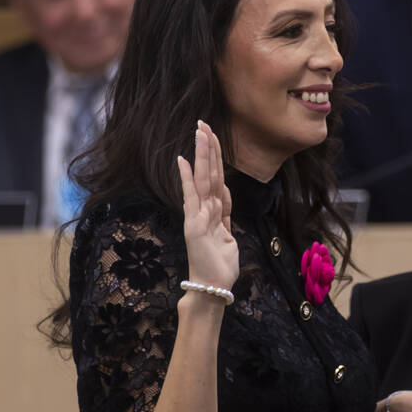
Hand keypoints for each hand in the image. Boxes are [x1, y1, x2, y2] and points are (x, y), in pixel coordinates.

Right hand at [177, 121, 237, 292]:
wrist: (213, 289)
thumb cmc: (220, 267)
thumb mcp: (229, 236)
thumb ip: (225, 214)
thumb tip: (224, 194)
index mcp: (213, 212)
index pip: (216, 179)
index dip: (215, 158)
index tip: (213, 137)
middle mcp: (203, 210)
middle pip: (208, 173)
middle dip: (208, 148)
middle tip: (204, 122)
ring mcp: (197, 216)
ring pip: (203, 179)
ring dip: (202, 155)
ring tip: (200, 131)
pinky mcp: (194, 224)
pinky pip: (192, 196)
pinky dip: (187, 178)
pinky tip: (182, 160)